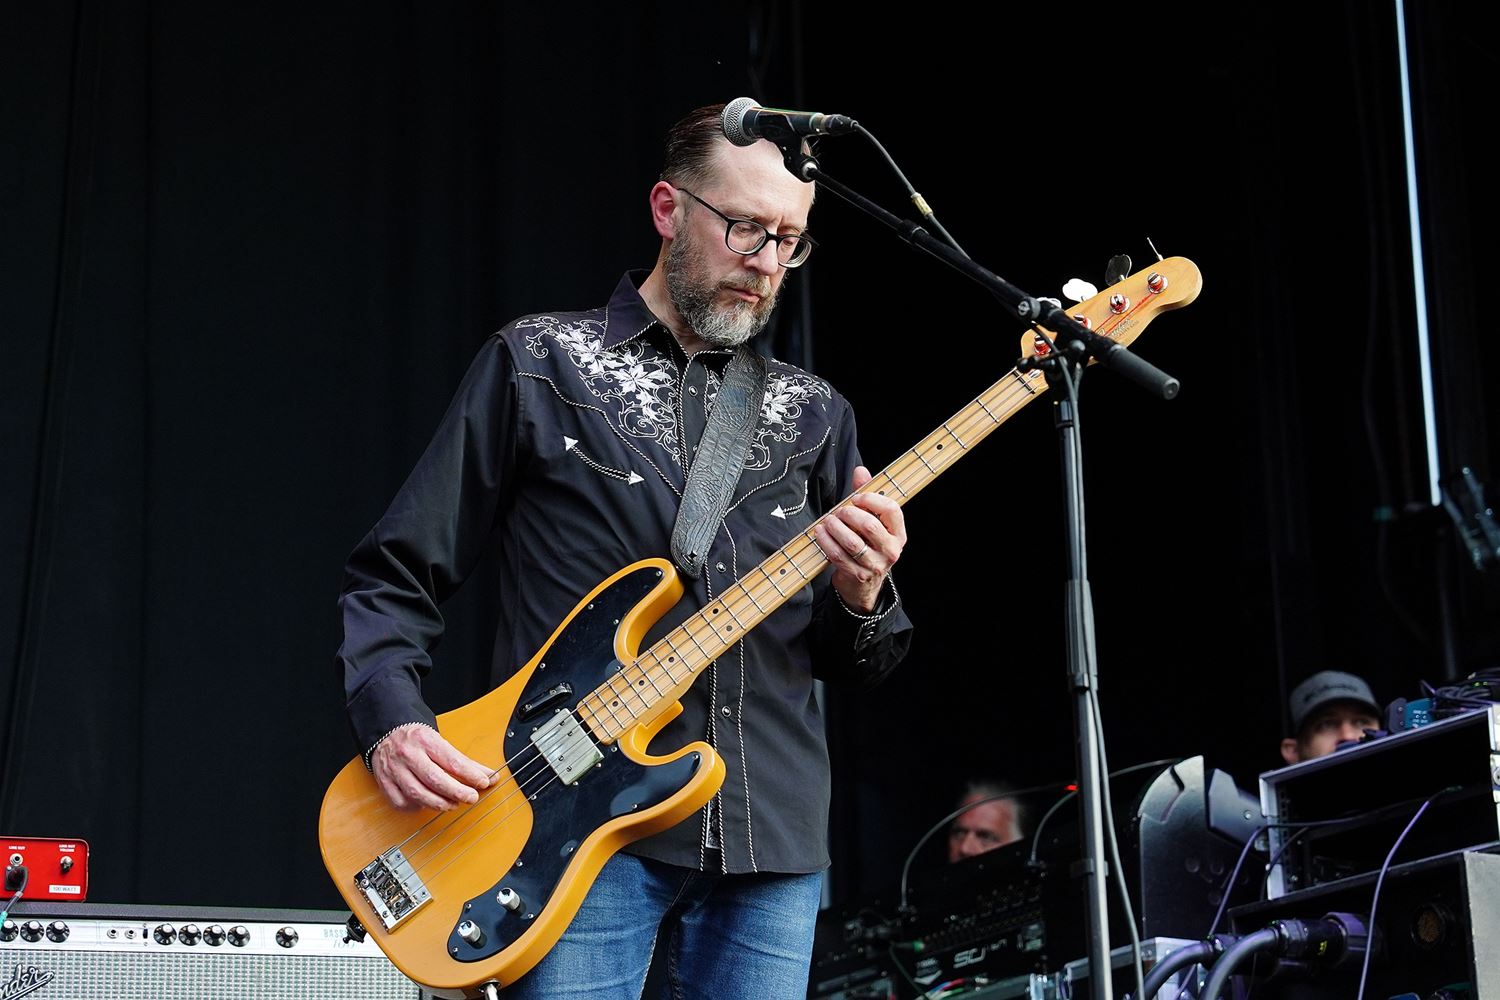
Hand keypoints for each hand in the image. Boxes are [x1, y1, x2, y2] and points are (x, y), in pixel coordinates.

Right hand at [371, 724, 492, 810]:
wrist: (386, 733)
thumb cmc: (417, 739)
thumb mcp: (439, 741)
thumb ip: (463, 760)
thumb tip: (488, 776)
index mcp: (425, 740)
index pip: (452, 761)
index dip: (470, 774)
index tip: (484, 782)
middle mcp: (408, 754)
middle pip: (435, 779)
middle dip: (457, 792)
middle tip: (471, 798)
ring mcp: (394, 770)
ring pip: (418, 793)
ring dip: (439, 803)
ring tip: (453, 804)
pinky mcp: (385, 783)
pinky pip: (401, 802)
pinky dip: (416, 807)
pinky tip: (427, 804)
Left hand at [813, 465, 906, 612]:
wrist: (864, 585)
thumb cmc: (867, 545)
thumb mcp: (871, 521)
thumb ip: (866, 496)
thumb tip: (860, 470)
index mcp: (898, 534)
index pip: (891, 510)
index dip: (871, 499)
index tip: (856, 497)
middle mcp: (891, 550)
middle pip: (869, 526)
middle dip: (849, 514)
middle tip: (838, 511)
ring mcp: (875, 565)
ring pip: (852, 542)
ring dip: (835, 527)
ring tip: (827, 521)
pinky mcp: (858, 575)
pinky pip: (838, 555)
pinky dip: (826, 542)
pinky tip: (820, 533)